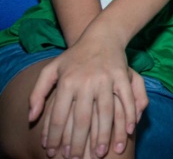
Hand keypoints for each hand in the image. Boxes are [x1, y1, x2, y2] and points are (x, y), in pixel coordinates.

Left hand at [29, 34, 147, 158]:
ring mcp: (106, 78)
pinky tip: (129, 130)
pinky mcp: (123, 75)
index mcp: (67, 82)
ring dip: (105, 135)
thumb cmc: (74, 57)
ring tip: (102, 153)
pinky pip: (127, 99)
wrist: (102, 35)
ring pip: (107, 112)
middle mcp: (86, 81)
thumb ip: (37, 93)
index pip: (59, 115)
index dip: (56, 137)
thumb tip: (32, 117)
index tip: (55, 153)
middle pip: (83, 118)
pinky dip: (130, 116)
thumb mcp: (50, 70)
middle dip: (80, 142)